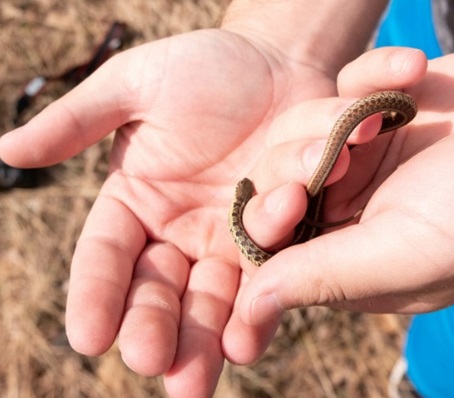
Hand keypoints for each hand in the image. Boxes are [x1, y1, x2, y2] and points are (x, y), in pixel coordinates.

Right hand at [0, 29, 338, 396]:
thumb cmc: (205, 67)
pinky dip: (261, 303)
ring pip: (215, 298)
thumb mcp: (136, 86)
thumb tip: (8, 152)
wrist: (281, 64)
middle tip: (152, 366)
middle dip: (155, 330)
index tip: (87, 336)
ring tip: (197, 376)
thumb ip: (79, 122)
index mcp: (135, 203)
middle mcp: (180, 232)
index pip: (107, 256)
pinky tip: (250, 334)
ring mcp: (230, 240)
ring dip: (207, 339)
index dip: (97, 294)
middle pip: (161, 291)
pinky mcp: (280, 238)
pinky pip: (270, 272)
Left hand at [235, 48, 453, 324]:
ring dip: (336, 117)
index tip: (289, 204)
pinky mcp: (379, 106)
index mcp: (350, 259)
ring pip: (304, 128)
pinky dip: (375, 74)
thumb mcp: (409, 254)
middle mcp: (348, 208)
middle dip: (301, 165)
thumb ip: (329, 276)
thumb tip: (253, 307)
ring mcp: (362, 155)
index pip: (276, 253)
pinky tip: (413, 73)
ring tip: (377, 118)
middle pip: (280, 184)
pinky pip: (348, 84)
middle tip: (344, 155)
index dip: (266, 227)